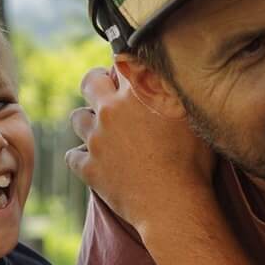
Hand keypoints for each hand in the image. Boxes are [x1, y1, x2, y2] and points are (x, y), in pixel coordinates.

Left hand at [66, 66, 215, 235]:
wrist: (174, 205)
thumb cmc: (191, 161)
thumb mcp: (191, 116)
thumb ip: (172, 89)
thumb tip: (168, 69)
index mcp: (136, 93)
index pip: (121, 59)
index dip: (124, 63)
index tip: (127, 70)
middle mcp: (111, 111)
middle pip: (89, 81)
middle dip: (96, 83)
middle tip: (106, 92)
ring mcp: (96, 140)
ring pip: (77, 118)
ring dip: (88, 121)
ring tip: (102, 130)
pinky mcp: (89, 168)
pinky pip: (73, 156)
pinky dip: (82, 157)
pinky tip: (95, 161)